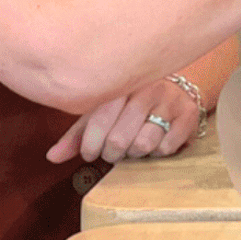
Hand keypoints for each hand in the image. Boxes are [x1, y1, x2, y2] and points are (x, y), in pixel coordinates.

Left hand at [46, 78, 198, 163]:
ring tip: (134, 143)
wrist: (177, 88)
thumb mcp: (102, 112)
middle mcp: (148, 87)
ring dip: (135, 152)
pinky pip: (167, 147)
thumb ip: (78, 134)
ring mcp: (170, 100)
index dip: (90, 144)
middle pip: (119, 139)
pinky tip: (157, 140)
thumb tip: (52, 157)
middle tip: (114, 149)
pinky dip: (159, 151)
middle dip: (112, 153)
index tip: (90, 151)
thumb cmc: (130, 104)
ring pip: (143, 144)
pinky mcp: (189, 114)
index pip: (99, 119)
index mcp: (122, 82)